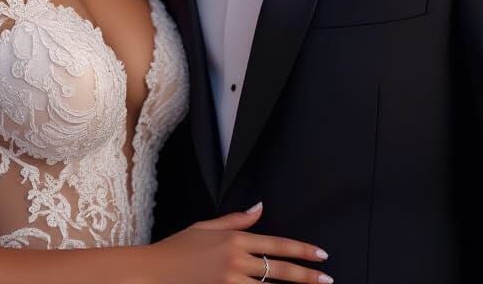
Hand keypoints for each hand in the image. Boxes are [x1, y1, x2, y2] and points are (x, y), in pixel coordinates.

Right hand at [149, 203, 330, 283]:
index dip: (301, 250)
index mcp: (234, 240)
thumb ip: (236, 219)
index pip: (276, 244)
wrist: (154, 271)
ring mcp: (229, 282)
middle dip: (306, 275)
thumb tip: (260, 207)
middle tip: (327, 278)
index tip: (321, 254)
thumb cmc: (178, 247)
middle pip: (279, 270)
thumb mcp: (206, 227)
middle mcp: (236, 261)